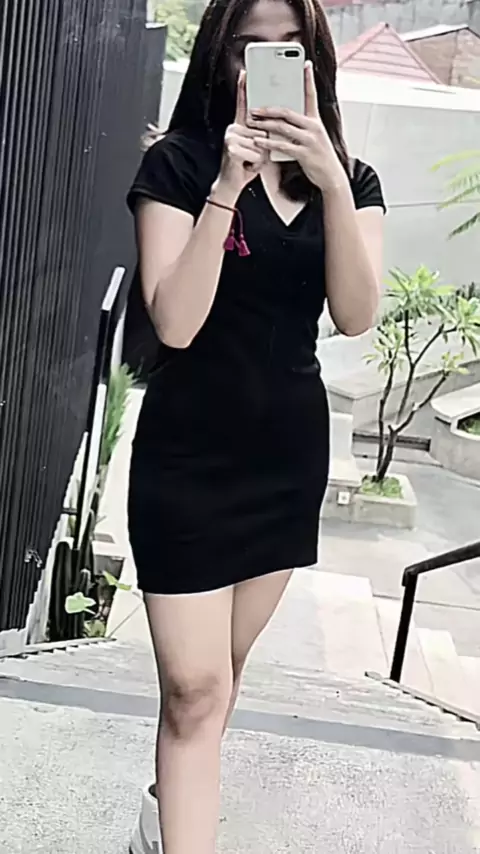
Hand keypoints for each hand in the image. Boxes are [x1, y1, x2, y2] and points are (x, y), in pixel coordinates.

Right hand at [217, 71, 267, 195]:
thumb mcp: (257, 147)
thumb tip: (269, 127)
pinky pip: (256, 152)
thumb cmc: (246, 165)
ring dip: (260, 156)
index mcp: (240, 125)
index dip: (244, 88)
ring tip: (250, 161)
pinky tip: (247, 166)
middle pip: (262, 129)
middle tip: (253, 156)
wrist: (232, 184)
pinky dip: (255, 163)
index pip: (243, 104)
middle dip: (264, 146)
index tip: (245, 72)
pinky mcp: (232, 148)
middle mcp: (234, 128)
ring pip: (260, 142)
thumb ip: (262, 134)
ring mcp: (231, 137)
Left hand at [247, 61, 347, 193]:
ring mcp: (309, 140)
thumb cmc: (319, 157)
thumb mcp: (314, 138)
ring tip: (251, 122)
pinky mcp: (304, 153)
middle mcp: (313, 127)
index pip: (311, 95)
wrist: (331, 177)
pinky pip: (282, 145)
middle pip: (287, 112)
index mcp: (315, 121)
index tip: (305, 64)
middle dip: (268, 109)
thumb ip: (302, 127)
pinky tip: (258, 140)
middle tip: (253, 108)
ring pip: (282, 127)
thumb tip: (284, 120)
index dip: (308, 79)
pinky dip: (268, 142)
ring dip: (264, 124)